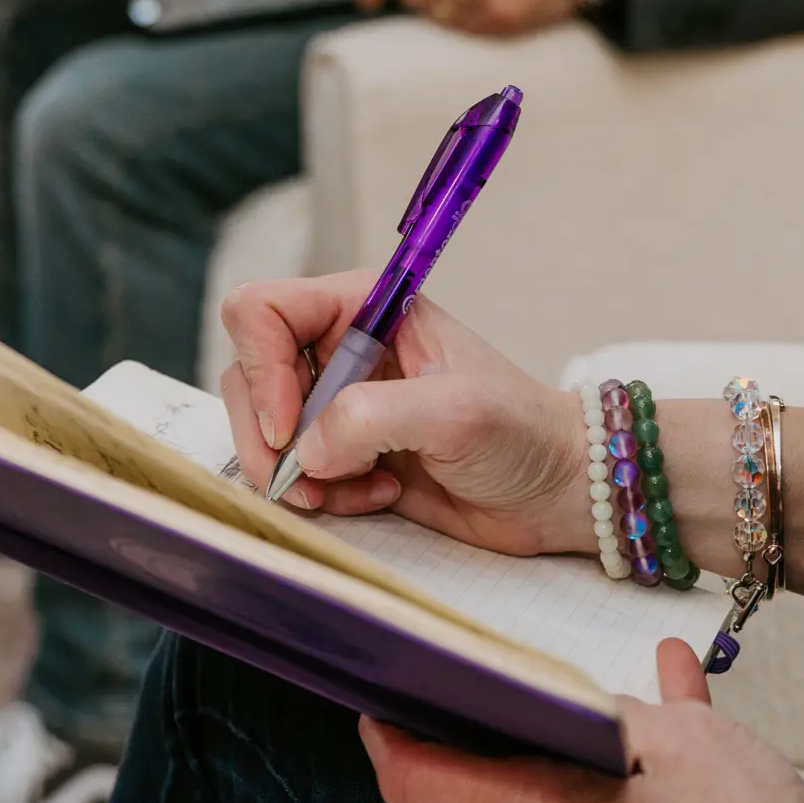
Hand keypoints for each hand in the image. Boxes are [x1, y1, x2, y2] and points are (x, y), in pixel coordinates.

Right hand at [217, 272, 594, 555]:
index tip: (286, 427)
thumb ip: (370, 417)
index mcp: (361, 306)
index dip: (260, 367)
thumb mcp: (454, 412)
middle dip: (266, 434)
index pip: (262, 311)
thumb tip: (303, 450)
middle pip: (248, 373)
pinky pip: (291, 472)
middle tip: (306, 479)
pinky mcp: (342, 452)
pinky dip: (320, 494)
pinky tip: (376, 496)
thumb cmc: (521, 432)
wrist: (555, 491)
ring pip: (261, 428)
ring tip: (353, 489)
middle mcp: (339, 347)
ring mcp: (336, 401)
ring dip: (294, 472)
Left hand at [361, 642, 803, 802]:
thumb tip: (608, 698)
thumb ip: (627, 708)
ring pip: (566, 787)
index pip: (418, 779)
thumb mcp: (676, 738)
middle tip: (509, 661)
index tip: (374, 693)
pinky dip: (637, 764)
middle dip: (504, 718)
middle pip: (490, 779)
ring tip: (637, 674)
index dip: (384, 733)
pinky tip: (681, 699)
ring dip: (586, 733)